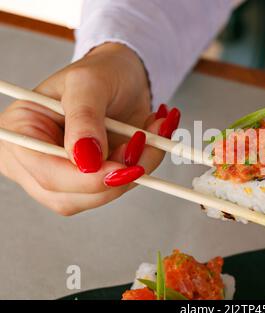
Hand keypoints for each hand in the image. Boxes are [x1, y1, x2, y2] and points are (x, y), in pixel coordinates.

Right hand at [0, 43, 179, 215]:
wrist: (125, 75)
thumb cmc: (100, 72)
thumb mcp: (88, 83)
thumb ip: (84, 119)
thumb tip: (86, 162)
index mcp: (21, 134)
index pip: (45, 172)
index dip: (84, 179)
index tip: (123, 167)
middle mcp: (37, 161)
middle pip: (69, 197)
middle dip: (115, 177)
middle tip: (144, 144)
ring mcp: (65, 174)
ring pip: (97, 197)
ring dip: (134, 171)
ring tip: (151, 134)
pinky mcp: (92, 178)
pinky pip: (117, 186)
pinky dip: (141, 167)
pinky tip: (151, 141)